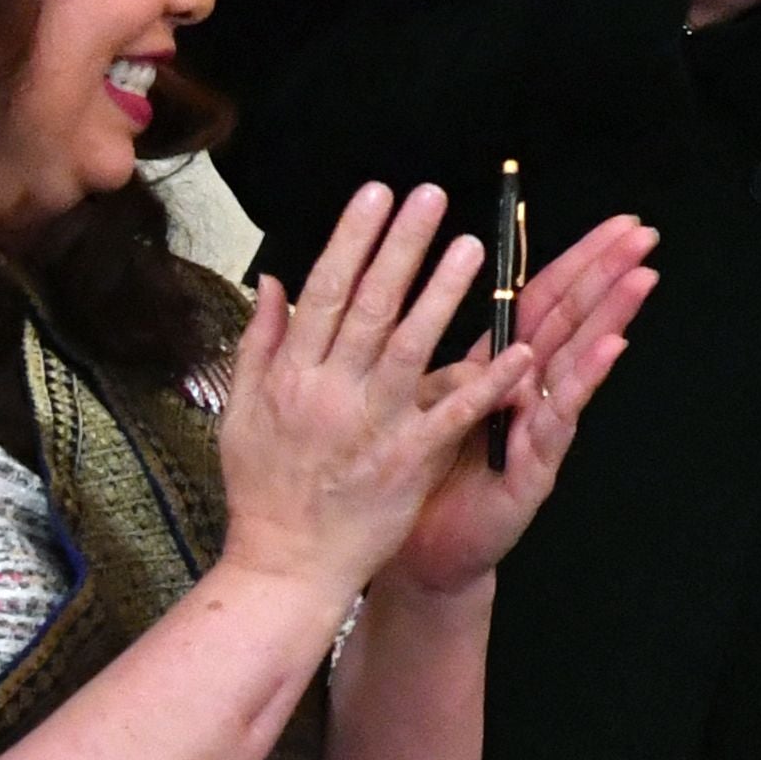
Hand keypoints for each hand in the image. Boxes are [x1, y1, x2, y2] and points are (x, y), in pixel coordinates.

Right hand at [214, 186, 520, 599]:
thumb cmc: (265, 489)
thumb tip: (273, 281)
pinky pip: (452, 413)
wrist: (285, 565)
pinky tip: (517, 348)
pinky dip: (485, 382)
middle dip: (401, 246)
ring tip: (472, 246)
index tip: (377, 194)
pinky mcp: (407, 459)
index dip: (353, 239)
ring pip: (410, 346)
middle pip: (369, 305)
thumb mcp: (243, 412)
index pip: (325, 291)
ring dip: (443, 294)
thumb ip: (261, 343)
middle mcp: (329, 392)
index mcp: (291, 375)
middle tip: (431, 195)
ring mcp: (370, 425)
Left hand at [378, 213, 660, 597]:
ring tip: (641, 277)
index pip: (544, 299)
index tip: (614, 224)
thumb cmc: (423, 478)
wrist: (418, 553)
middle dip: (609, 273)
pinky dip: (587, 377)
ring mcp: (538, 425)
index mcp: (500, 369)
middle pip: (573, 317)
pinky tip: (612, 345)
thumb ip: (449, 365)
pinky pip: (561, 413)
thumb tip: (450, 315)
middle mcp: (528, 391)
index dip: (577, 259)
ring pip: (578, 358)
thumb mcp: (426, 404)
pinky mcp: (537, 463)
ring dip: (612, 314)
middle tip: (645, 234)